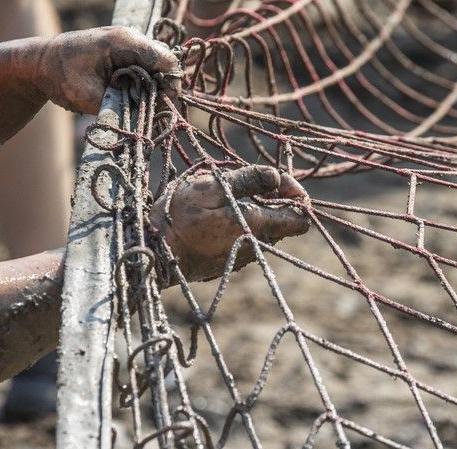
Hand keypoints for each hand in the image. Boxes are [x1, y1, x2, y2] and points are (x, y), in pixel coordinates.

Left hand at [32, 26, 181, 113]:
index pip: (166, 61)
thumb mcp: (91, 97)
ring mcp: (127, 43)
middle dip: (162, 90)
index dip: (170, 87)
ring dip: (152, 89)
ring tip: (139, 107)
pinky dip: (143, 85)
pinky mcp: (123, 52)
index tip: (163, 109)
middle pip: (165, 65)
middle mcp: (130, 38)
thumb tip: (149, 116)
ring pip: (156, 68)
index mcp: (124, 42)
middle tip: (150, 112)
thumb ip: (122, 105)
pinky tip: (132, 98)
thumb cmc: (61, 77)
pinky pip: (145, 69)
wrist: (40, 63)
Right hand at [151, 166, 310, 281]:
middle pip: (283, 224)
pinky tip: (218, 217)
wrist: (155, 252)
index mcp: (257, 226)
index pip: (300, 220)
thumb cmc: (181, 217)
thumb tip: (276, 177)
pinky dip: (241, 226)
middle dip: (274, 201)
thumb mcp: (213, 186)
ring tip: (228, 200)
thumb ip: (249, 180)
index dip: (298, 196)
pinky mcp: (229, 264)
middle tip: (249, 184)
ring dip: (255, 213)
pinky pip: (246, 241)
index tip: (279, 181)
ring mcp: (243, 258)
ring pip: (264, 232)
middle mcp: (256, 246)